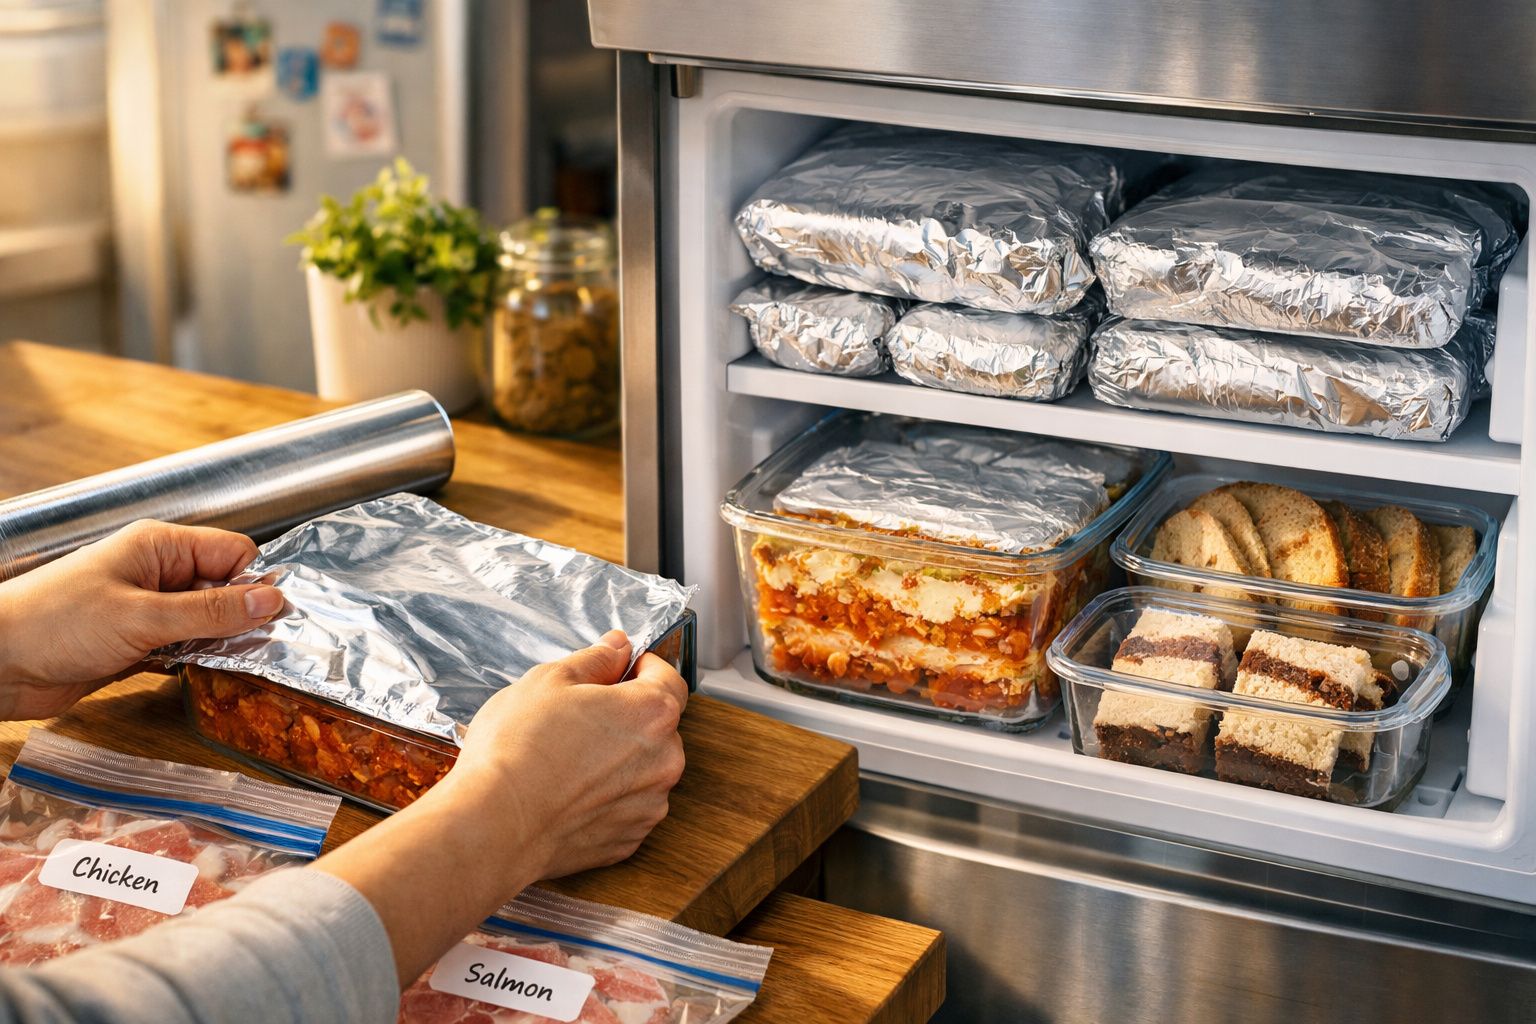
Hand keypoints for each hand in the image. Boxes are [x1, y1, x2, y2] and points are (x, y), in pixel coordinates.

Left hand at [0, 520, 284, 718]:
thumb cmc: (54, 624)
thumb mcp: (143, 617)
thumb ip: (211, 611)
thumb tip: (272, 600)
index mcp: (160, 548)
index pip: (233, 553)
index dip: (255, 583)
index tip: (273, 618)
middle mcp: (158, 574)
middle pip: (225, 589)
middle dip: (244, 618)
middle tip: (265, 650)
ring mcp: (147, 609)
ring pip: (208, 622)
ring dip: (223, 643)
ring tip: (240, 666)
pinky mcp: (138, 643)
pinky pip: (186, 647)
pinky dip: (200, 662)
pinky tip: (211, 677)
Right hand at [448, 631, 688, 882]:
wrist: (494, 826)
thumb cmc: (517, 751)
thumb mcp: (549, 681)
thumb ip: (595, 659)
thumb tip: (618, 647)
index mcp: (652, 713)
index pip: (668, 679)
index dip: (643, 669)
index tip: (619, 670)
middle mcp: (664, 761)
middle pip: (656, 727)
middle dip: (624, 717)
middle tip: (578, 718)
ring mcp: (649, 806)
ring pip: (641, 770)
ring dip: (616, 761)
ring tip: (565, 760)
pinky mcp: (628, 840)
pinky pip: (624, 808)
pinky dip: (603, 799)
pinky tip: (566, 793)